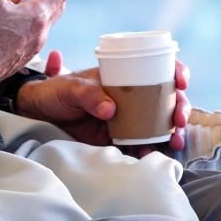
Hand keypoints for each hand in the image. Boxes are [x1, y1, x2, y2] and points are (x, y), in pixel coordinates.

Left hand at [16, 60, 191, 150]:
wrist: (40, 112)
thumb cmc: (56, 90)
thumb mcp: (70, 87)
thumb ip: (88, 95)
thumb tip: (110, 109)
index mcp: (123, 75)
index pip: (157, 67)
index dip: (175, 71)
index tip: (180, 80)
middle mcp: (131, 94)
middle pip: (166, 97)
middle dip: (180, 107)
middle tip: (179, 120)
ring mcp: (127, 116)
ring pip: (159, 121)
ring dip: (172, 131)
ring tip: (175, 140)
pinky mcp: (119, 136)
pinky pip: (142, 142)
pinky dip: (152, 148)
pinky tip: (153, 153)